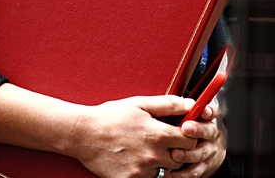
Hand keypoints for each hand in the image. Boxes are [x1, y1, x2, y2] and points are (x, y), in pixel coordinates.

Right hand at [68, 96, 196, 177]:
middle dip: (178, 150)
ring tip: (149, 149)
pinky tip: (137, 158)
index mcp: (158, 134)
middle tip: (166, 142)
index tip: (182, 132)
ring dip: (162, 162)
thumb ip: (169, 104)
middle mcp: (152, 155)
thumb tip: (191, 104)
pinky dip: (147, 171)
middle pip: (181, 158)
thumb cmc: (111, 116)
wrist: (83, 134)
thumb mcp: (141, 104)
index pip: (191, 140)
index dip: (189, 136)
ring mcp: (141, 170)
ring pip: (165, 170)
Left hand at [167, 100, 225, 177]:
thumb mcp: (185, 116)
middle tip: (186, 128)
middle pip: (208, 131)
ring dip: (189, 153)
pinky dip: (183, 173)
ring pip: (201, 152)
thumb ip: (180, 109)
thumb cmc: (187, 131)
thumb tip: (176, 102)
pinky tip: (171, 172)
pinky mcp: (203, 166)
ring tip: (175, 154)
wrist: (202, 154)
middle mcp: (210, 135)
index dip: (209, 110)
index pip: (212, 111)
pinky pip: (195, 171)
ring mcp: (208, 151)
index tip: (203, 110)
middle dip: (198, 129)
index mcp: (206, 120)